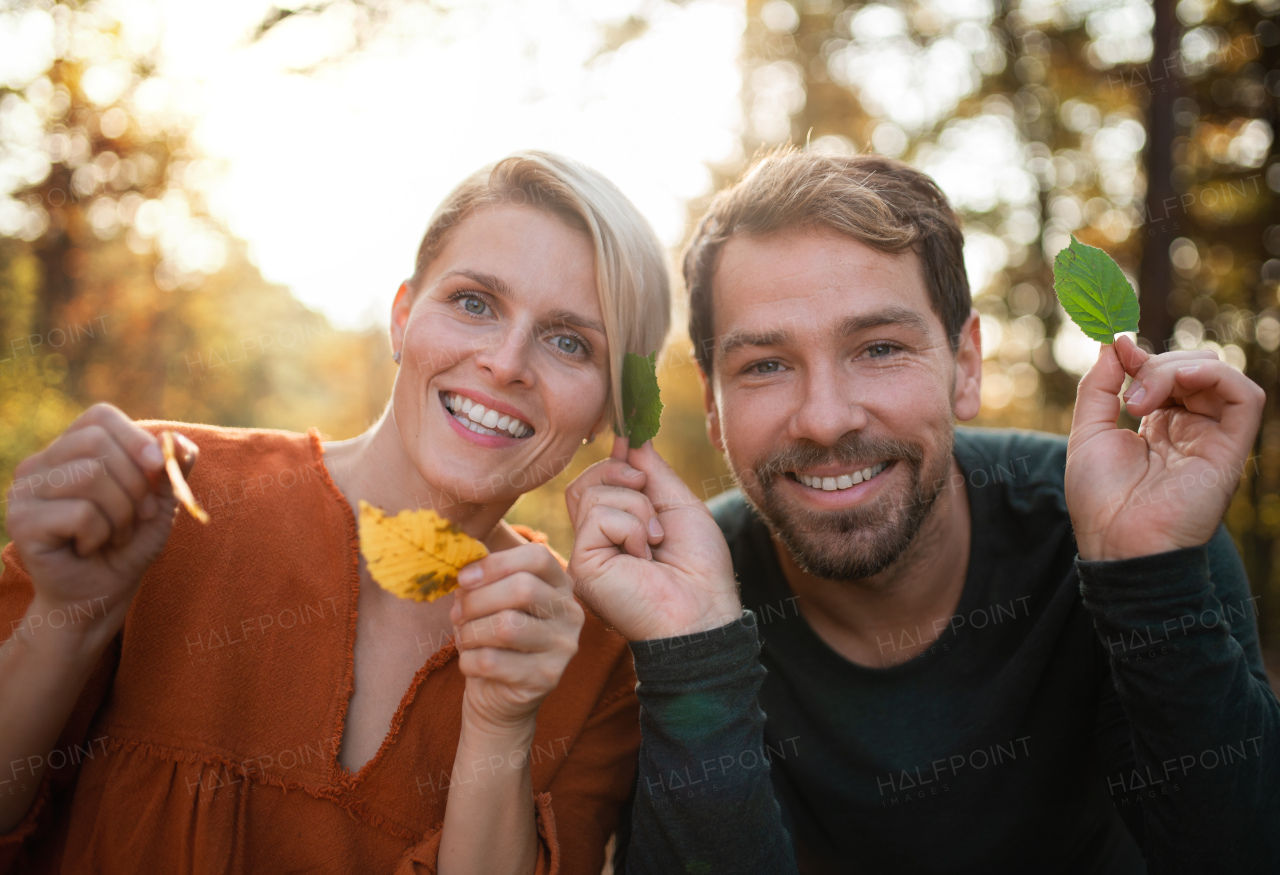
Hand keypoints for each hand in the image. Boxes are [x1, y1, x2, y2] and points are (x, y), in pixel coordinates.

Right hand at [5, 403, 196, 641]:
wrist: (102, 596)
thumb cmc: (128, 545)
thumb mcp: (160, 500)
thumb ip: (172, 468)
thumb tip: (182, 441)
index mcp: (69, 450)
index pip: (100, 416)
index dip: (136, 439)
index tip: (159, 468)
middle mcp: (40, 464)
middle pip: (97, 444)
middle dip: (135, 484)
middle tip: (139, 516)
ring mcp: (25, 491)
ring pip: (90, 475)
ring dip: (120, 513)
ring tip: (115, 534)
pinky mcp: (22, 521)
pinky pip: (81, 513)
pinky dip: (101, 534)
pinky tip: (90, 548)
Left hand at [449, 543, 584, 732]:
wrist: (499, 697)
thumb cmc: (492, 640)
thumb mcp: (490, 602)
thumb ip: (484, 580)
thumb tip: (466, 571)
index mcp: (559, 585)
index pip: (537, 556)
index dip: (496, 563)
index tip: (464, 578)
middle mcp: (570, 612)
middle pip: (522, 589)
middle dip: (476, 600)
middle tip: (457, 614)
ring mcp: (564, 646)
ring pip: (507, 626)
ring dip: (471, 632)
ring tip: (464, 639)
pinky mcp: (547, 677)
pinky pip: (494, 661)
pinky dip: (469, 660)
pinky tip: (470, 663)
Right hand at [566, 436, 740, 641]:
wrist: (703, 612)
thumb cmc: (699, 568)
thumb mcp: (678, 505)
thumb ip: (652, 470)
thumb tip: (633, 435)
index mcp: (616, 528)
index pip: (597, 480)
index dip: (614, 457)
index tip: (630, 433)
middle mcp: (596, 540)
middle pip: (587, 480)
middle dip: (623, 474)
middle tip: (650, 498)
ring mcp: (586, 552)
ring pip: (594, 493)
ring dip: (637, 509)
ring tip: (655, 541)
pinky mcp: (582, 564)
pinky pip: (599, 516)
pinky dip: (631, 527)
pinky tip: (644, 555)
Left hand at [1065, 335, 1264, 560]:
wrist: (1117, 543)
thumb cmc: (1100, 499)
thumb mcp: (1087, 431)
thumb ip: (1099, 386)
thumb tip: (1115, 342)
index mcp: (1159, 426)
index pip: (1165, 372)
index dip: (1141, 355)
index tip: (1115, 348)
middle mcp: (1190, 429)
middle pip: (1191, 368)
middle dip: (1156, 363)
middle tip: (1127, 388)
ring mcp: (1212, 438)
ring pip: (1218, 375)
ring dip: (1176, 369)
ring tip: (1141, 399)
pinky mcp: (1231, 449)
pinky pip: (1247, 396)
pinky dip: (1214, 376)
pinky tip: (1178, 385)